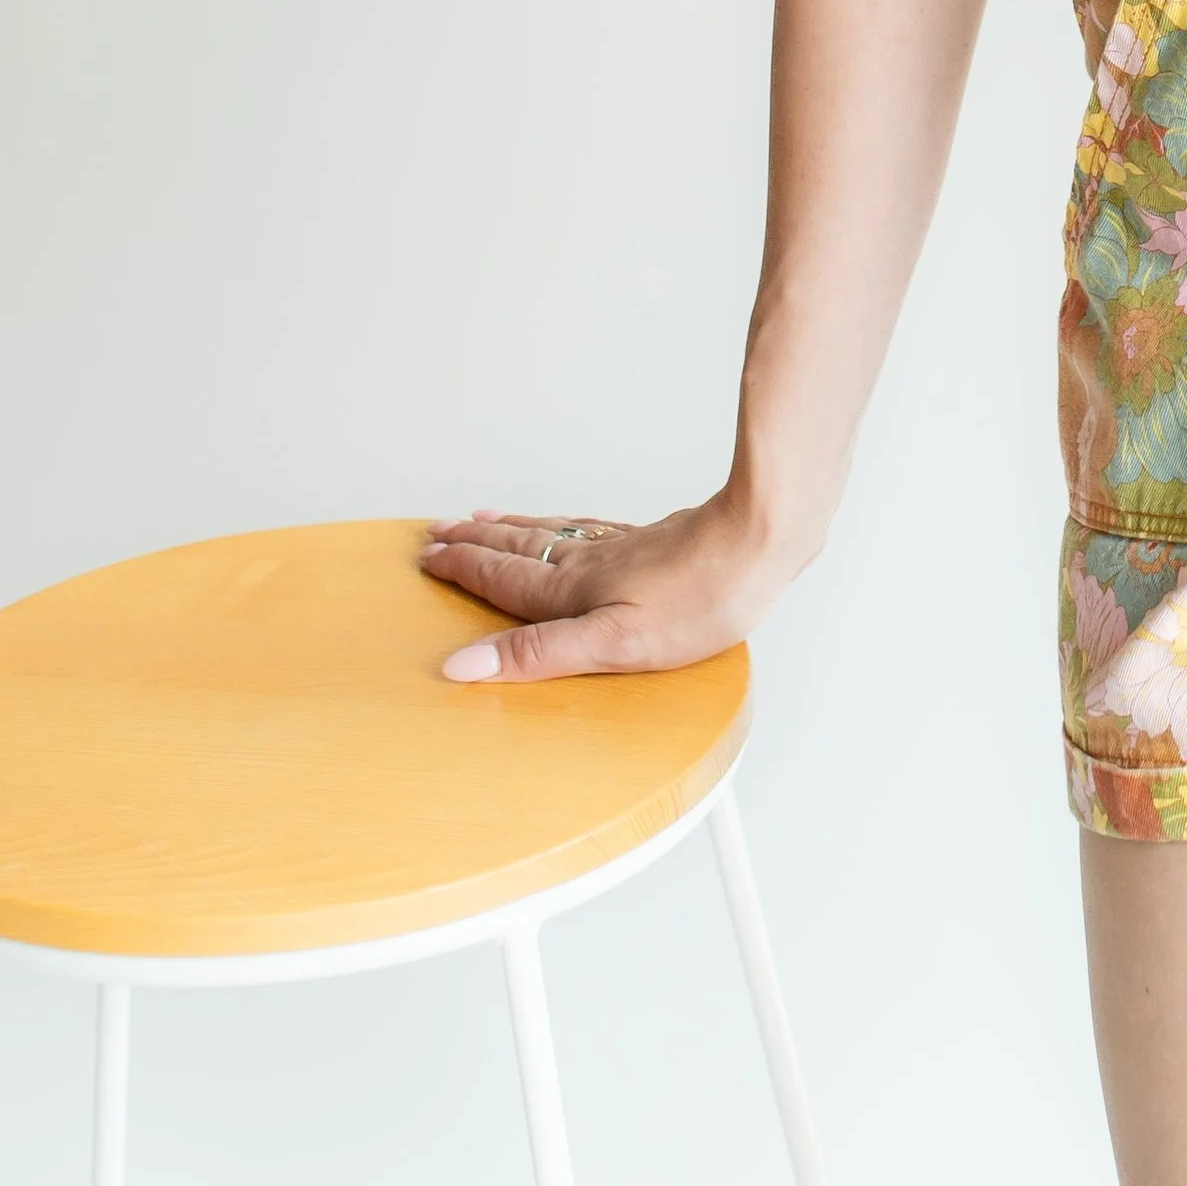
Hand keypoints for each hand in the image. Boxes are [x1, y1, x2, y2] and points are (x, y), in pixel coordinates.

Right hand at [418, 491, 798, 684]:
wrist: (759, 542)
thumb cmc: (698, 601)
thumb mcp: (614, 645)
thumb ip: (538, 653)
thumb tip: (464, 666)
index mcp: (573, 592)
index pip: (502, 579)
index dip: (463, 569)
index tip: (427, 556)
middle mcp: (589, 563)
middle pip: (518, 548)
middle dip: (475, 543)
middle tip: (437, 531)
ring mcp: (621, 549)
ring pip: (550, 533)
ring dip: (509, 529)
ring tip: (482, 519)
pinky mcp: (651, 542)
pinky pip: (585, 529)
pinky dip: (557, 524)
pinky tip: (566, 527)